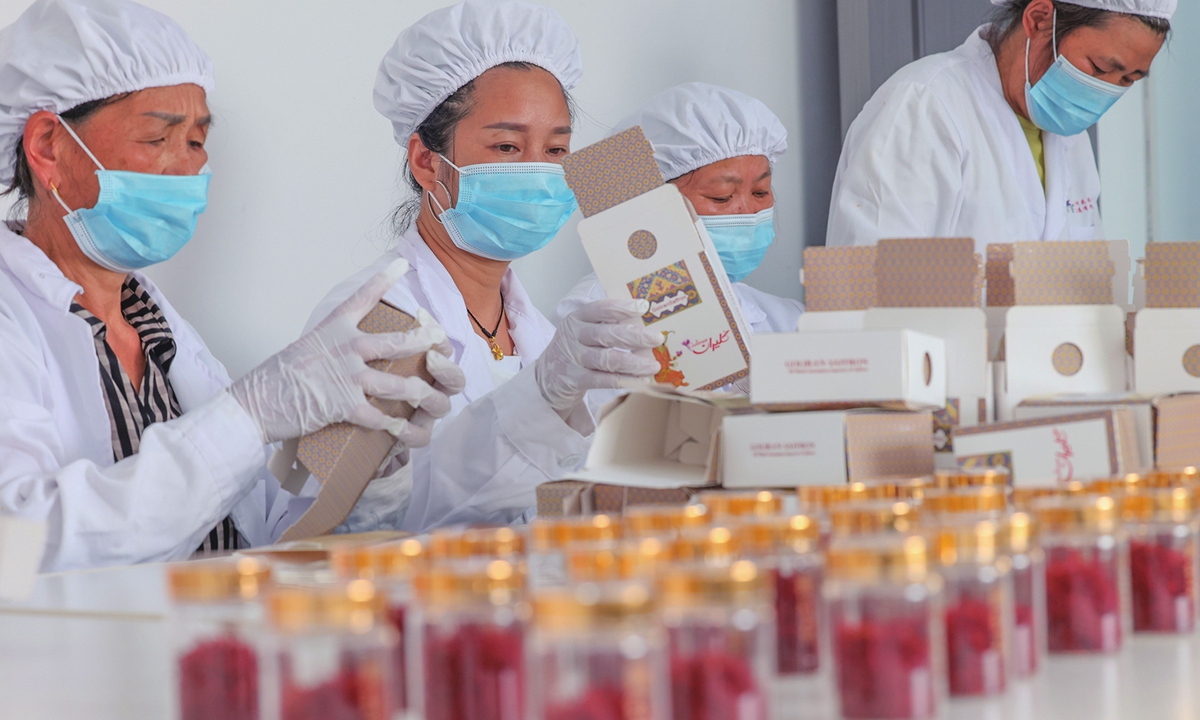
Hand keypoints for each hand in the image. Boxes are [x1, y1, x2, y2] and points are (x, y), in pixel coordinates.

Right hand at [229, 259, 462, 443]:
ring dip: (423, 395)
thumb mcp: (305, 348)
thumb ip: (332, 344)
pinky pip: (381, 417)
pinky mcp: (345, 405)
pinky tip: (407, 429)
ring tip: (436, 400)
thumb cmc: (278, 379)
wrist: (255, 404)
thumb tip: (352, 349)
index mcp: (333, 329)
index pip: (362, 298)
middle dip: (425, 342)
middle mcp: (345, 348)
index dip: (383, 280)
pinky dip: (397, 426)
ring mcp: (347, 376)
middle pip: (398, 341)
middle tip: (441, 342)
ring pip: (400, 384)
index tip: (401, 265)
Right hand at [535, 298, 661, 411]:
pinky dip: (625, 380)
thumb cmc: (574, 350)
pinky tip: (641, 379)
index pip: (601, 309)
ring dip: (634, 362)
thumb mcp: (582, 331)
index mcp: (577, 318)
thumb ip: (605, 324)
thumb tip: (644, 321)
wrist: (546, 378)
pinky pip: (604, 380)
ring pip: (608, 359)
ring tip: (654, 365)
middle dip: (636, 336)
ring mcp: (574, 359)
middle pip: (607, 334)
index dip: (623, 307)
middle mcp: (574, 336)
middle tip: (657, 338)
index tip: (644, 307)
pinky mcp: (575, 380)